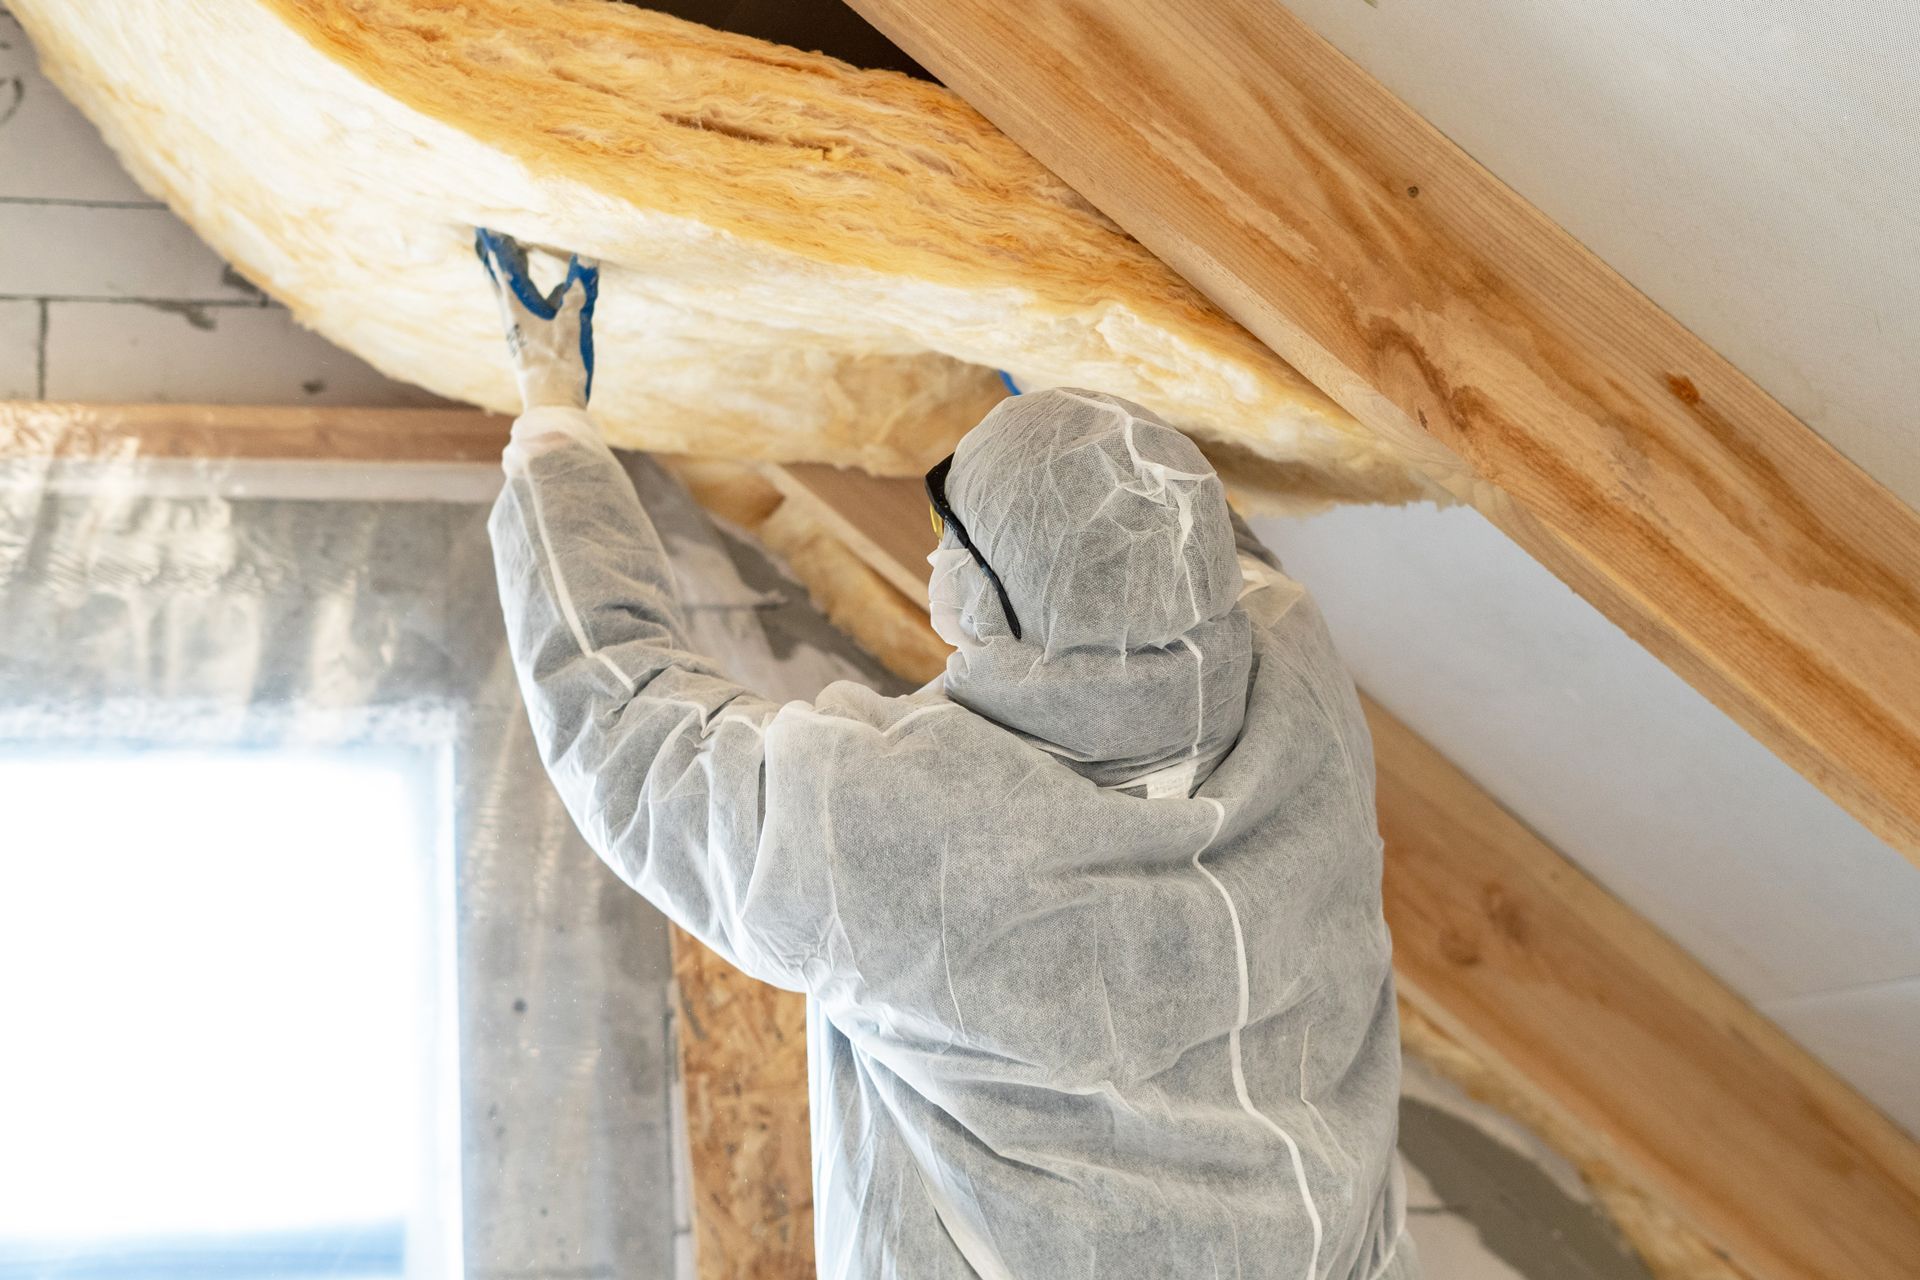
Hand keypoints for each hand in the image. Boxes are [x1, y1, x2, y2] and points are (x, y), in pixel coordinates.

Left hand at [474, 227, 598, 411]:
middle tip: (487, 237)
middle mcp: (514, 319)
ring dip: (512, 274)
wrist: (552, 407)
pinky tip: (553, 292)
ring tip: (511, 257)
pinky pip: (528, 309)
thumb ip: (576, 296)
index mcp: (516, 312)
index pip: (503, 270)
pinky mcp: (531, 343)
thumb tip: (586, 263)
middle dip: (497, 258)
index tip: (486, 227)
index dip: (496, 246)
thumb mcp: (571, 329)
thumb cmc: (558, 369)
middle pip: (501, 280)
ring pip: (512, 295)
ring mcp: (521, 332)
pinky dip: (532, 294)